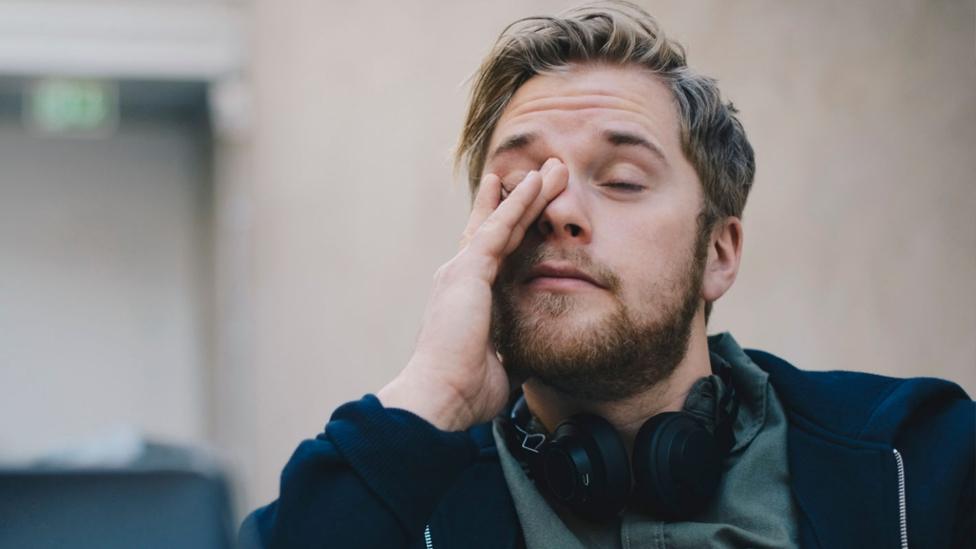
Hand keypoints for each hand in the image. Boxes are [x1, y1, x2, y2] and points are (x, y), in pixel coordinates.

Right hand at [378, 158, 567, 430]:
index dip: (510, 230)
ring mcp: (461, 270)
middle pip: (495, 228)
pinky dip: (520, 203)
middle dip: (517, 201)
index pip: (492, 255)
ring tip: (550, 168)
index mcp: (465, 298)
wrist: (440, 396)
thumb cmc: (465, 389)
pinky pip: (501, 227)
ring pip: (502, 221)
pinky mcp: (468, 269)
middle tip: (537, 174)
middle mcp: (459, 277)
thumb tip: (530, 358)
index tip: (524, 210)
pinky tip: (538, 183)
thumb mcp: (501, 366)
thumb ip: (514, 352)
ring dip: (527, 193)